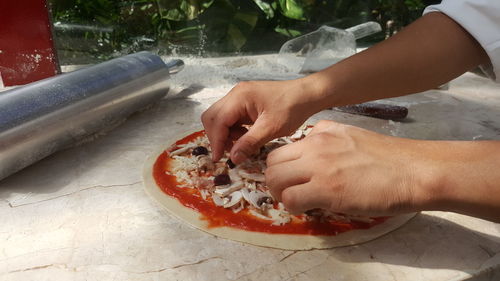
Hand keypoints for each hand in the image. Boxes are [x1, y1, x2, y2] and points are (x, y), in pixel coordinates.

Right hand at [202, 79, 323, 163]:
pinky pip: (229, 117)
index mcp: (240, 97)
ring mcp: (239, 97)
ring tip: (242, 145)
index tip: (218, 159)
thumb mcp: (271, 128)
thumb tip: (233, 158)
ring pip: (219, 118)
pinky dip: (232, 130)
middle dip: (217, 137)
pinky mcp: (244, 102)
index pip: (217, 120)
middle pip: (212, 117)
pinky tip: (246, 137)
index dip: (216, 141)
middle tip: (229, 153)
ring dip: (225, 134)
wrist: (306, 95)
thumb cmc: (292, 108)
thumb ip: (250, 143)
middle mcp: (235, 94)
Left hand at [265, 120, 433, 215]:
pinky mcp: (326, 189)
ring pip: (274, 179)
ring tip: (297, 201)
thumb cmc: (390, 158)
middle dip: (275, 180)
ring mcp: (319, 166)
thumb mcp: (352, 135)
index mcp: (321, 131)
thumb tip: (312, 148)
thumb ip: (328, 139)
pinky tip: (310, 208)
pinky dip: (294, 206)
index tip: (292, 178)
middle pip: (271, 162)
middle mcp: (315, 145)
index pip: (282, 148)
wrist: (414, 170)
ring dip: (280, 194)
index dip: (282, 167)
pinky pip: (290, 199)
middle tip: (289, 191)